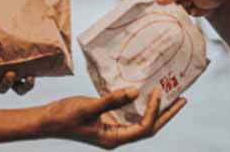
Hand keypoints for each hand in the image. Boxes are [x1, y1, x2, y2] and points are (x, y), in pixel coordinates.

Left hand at [0, 35, 34, 95]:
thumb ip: (8, 30)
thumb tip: (25, 13)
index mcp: (8, 67)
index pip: (23, 81)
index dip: (29, 83)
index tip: (34, 76)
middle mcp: (0, 76)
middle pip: (16, 89)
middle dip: (23, 86)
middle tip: (28, 77)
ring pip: (0, 89)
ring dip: (6, 84)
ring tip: (10, 73)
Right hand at [40, 89, 185, 149]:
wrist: (47, 119)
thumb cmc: (65, 115)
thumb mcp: (88, 107)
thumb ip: (112, 100)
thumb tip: (136, 91)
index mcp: (114, 139)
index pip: (144, 128)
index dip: (154, 111)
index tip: (157, 92)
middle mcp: (117, 136)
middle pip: (149, 127)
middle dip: (166, 113)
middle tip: (183, 98)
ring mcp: (113, 129)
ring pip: (141, 121)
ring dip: (156, 109)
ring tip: (171, 95)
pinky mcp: (108, 121)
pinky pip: (130, 114)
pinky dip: (141, 105)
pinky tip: (146, 94)